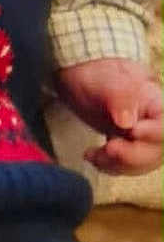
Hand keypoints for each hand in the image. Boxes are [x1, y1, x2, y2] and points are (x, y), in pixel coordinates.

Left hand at [54, 58, 162, 175]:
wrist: (85, 78)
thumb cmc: (99, 74)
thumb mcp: (108, 81)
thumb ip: (120, 98)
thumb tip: (127, 122)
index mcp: (157, 103)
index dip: (155, 133)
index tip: (133, 131)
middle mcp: (154, 124)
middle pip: (157, 150)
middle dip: (133, 155)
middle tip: (109, 148)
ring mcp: (142, 139)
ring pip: (141, 163)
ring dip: (117, 164)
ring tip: (93, 154)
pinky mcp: (128, 149)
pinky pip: (125, 167)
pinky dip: (108, 166)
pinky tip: (91, 156)